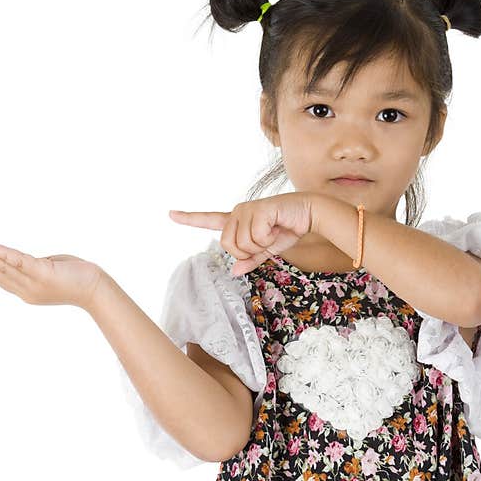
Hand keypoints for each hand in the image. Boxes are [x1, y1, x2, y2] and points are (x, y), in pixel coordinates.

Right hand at [0, 239, 104, 309]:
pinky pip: (20, 262)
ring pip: (5, 268)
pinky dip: (5, 254)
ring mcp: (34, 283)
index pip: (0, 279)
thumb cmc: (78, 278)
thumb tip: (27, 259)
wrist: (97, 289)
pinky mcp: (44, 274)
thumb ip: (36, 266)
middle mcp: (27, 290)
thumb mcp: (51, 272)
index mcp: (27, 291)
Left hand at [169, 192, 315, 275]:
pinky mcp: (258, 210)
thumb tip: (234, 271)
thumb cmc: (288, 228)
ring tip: (274, 231)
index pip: (209, 220)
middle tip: (265, 241)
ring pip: (241, 244)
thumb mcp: (268, 250)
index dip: (189, 218)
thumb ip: (250, 260)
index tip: (171, 214)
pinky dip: (268, 239)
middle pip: (227, 245)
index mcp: (237, 221)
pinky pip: (255, 237)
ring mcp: (246, 209)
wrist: (309, 213)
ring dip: (261, 245)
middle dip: (247, 252)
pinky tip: (278, 226)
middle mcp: (238, 212)